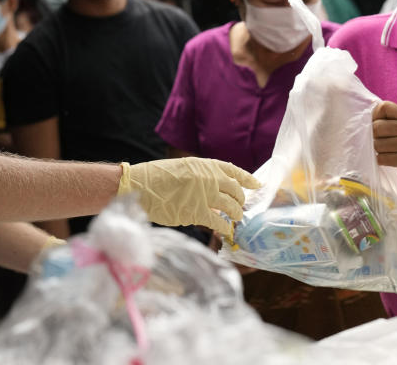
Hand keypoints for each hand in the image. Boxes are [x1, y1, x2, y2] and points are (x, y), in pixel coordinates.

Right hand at [118, 158, 260, 236]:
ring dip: (236, 214)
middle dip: (241, 200)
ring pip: (231, 206)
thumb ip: (201, 176)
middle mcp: (209, 178)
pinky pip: (219, 222)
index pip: (233, 170)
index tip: (257, 185)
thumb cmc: (157, 177)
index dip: (247, 179)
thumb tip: (216, 190)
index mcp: (205, 165)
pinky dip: (226, 227)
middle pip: (235, 190)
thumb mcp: (183, 168)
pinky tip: (227, 231)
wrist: (140, 186)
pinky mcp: (197, 212)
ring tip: (236, 219)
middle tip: (240, 207)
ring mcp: (204, 195)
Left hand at [372, 100, 396, 185]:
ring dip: (377, 150)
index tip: (376, 125)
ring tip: (386, 151)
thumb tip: (366, 112)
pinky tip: (388, 160)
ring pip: (377, 144)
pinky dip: (380, 160)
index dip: (374, 116)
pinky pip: (382, 158)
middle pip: (377, 127)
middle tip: (380, 142)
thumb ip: (388, 119)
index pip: (384, 107)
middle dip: (373, 137)